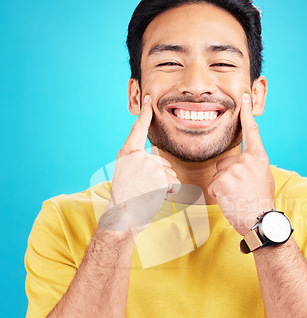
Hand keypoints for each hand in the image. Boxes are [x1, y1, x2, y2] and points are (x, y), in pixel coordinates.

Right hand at [100, 95, 179, 234]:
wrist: (122, 218)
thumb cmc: (127, 201)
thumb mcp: (129, 176)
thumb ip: (140, 164)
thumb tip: (161, 163)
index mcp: (127, 155)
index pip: (138, 130)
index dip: (144, 114)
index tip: (148, 99)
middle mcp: (136, 157)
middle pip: (163, 162)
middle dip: (161, 179)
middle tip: (143, 191)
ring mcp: (146, 166)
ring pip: (170, 174)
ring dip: (165, 188)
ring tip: (147, 195)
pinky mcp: (156, 177)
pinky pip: (172, 183)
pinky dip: (168, 193)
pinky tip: (153, 198)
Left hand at [207, 93, 274, 234]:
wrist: (260, 220)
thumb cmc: (261, 200)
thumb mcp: (263, 176)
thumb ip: (252, 164)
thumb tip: (242, 162)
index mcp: (258, 157)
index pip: (251, 131)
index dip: (247, 113)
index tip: (243, 97)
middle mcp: (246, 160)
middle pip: (225, 162)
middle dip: (228, 176)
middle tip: (241, 190)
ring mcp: (233, 170)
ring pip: (218, 174)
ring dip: (223, 186)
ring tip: (237, 196)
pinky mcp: (221, 181)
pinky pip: (212, 185)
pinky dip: (218, 195)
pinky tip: (230, 200)